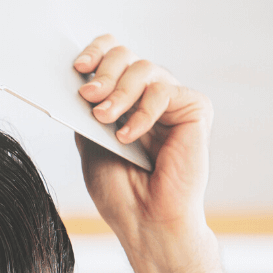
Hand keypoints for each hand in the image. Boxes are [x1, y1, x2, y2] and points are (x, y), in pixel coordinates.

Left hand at [73, 35, 234, 272]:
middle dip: (104, 72)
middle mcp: (148, 96)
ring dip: (119, 93)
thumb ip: (86, 109)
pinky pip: (166, 91)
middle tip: (89, 96)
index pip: (113, 56)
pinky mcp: (194, 110)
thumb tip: (77, 77)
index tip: (78, 66)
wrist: (144, 220)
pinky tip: (129, 137)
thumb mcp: (89, 143)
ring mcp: (172, 102)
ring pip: (145, 68)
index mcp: (124, 99)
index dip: (97, 51)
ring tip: (105, 120)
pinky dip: (142, 113)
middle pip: (127, 55)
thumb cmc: (119, 190)